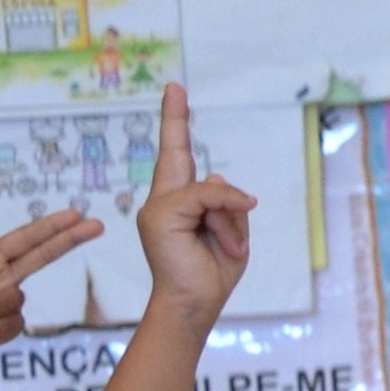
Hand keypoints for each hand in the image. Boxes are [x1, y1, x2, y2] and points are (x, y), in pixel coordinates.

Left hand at [0, 187, 96, 364]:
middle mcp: (3, 278)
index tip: (76, 214)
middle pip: (44, 257)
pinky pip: (11, 324)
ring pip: (14, 300)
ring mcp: (5, 305)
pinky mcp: (4, 329)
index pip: (26, 239)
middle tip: (98, 225)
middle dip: (70, 241)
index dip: (50, 227)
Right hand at [135, 83, 256, 316]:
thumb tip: (215, 176)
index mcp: (180, 204)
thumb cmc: (211, 273)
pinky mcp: (159, 214)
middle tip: (176, 86)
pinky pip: (205, 197)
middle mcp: (163, 200)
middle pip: (174, 152)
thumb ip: (225, 205)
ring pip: (209, 190)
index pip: (178, 157)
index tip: (176, 93)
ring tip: (228, 249)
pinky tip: (232, 239)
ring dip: (231, 222)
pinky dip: (226, 214)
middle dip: (175, 118)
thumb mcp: (232, 234)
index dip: (177, 124)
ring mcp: (157, 206)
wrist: (195, 303)